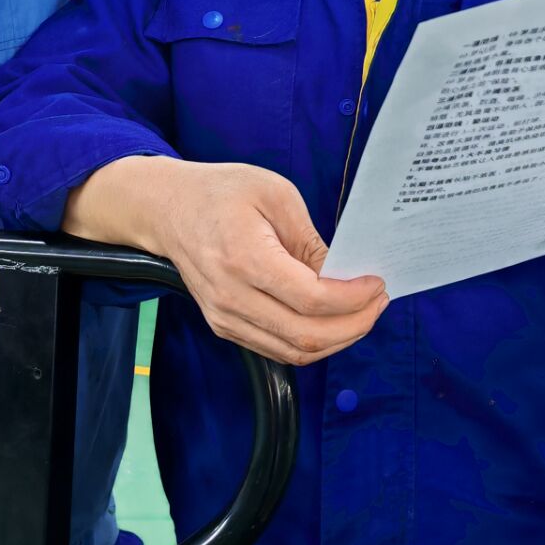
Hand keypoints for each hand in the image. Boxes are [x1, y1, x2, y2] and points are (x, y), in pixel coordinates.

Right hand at [79, 158, 385, 364]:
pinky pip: (277, 349)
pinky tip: (332, 321)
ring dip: (337, 340)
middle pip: (307, 336)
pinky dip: (312, 343)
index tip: (377, 283)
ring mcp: (225, 318)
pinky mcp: (225, 326)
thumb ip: (309, 241)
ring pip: (294, 352)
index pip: (311, 298)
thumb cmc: (220, 192)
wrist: (166, 209)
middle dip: (355, 324)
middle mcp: (231, 297)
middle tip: (378, 301)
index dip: (353, 298)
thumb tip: (342, 275)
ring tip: (362, 313)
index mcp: (244, 258)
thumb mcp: (275, 194)